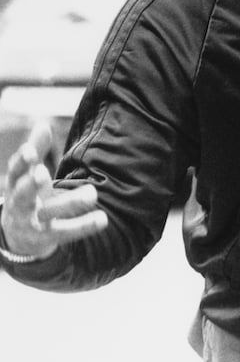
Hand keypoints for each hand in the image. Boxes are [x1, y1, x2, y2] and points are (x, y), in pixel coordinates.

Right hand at [2, 122, 106, 259]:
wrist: (17, 236)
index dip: (21, 161)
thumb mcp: (26, 174)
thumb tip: (42, 123)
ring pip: (49, 213)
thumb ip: (34, 150)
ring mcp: (32, 222)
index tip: (31, 151)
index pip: (15, 171)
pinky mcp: (46, 238)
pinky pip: (65, 232)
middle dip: (31, 184)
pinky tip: (103, 219)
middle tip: (42, 173)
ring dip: (69, 204)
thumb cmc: (26, 195)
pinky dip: (83, 226)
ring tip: (92, 193)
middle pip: (23, 194)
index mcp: (14, 184)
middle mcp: (19, 204)